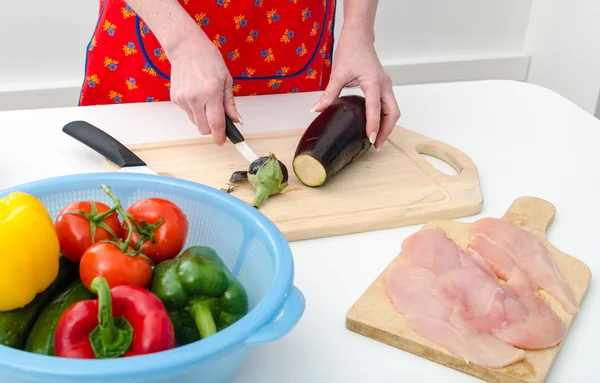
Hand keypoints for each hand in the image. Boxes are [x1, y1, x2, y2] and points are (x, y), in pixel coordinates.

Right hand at [168, 31, 240, 145]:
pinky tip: (196, 95)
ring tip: (206, 101)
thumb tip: (236, 120)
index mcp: (211, 93)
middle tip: (218, 118)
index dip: (220, 136)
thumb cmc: (209, 60)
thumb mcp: (226, 80)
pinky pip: (187, 113)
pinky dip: (194, 110)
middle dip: (212, 128)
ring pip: (195, 122)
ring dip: (203, 118)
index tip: (222, 142)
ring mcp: (183, 99)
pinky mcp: (175, 99)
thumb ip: (230, 103)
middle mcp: (195, 98)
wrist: (186, 48)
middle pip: (204, 129)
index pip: (216, 123)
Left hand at [311, 28, 399, 149]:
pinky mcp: (384, 86)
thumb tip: (316, 110)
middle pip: (392, 113)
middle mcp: (384, 85)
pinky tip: (376, 125)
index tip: (370, 139)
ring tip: (376, 139)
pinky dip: (385, 118)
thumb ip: (328, 94)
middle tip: (375, 145)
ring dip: (387, 125)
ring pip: (393, 110)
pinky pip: (389, 105)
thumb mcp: (337, 73)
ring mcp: (386, 85)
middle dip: (386, 130)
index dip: (373, 125)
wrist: (359, 37)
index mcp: (373, 82)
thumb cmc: (351, 50)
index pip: (375, 109)